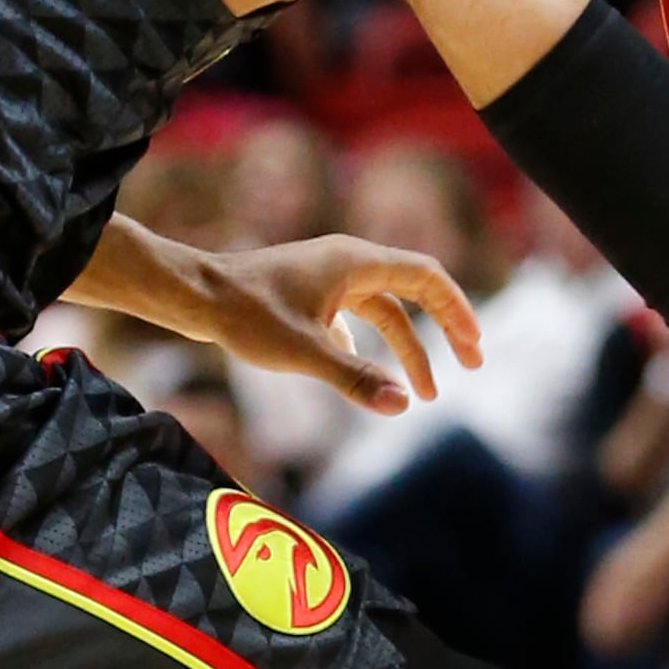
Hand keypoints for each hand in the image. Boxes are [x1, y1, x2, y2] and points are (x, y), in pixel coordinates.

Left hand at [197, 236, 484, 415]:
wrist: (193, 296)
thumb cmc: (246, 315)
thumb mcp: (304, 353)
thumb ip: (356, 379)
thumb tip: (403, 406)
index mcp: (356, 262)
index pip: (426, 277)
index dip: (457, 310)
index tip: (474, 347)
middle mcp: (348, 263)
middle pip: (412, 294)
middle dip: (442, 332)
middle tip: (471, 366)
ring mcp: (329, 277)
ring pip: (383, 311)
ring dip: (406, 349)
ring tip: (420, 394)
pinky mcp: (311, 294)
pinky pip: (356, 317)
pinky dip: (370, 347)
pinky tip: (360, 377)